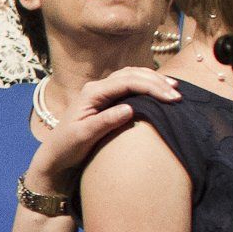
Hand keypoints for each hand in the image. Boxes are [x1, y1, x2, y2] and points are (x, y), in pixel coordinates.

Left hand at [27, 67, 182, 194]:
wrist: (55, 156)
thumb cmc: (67, 147)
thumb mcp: (84, 136)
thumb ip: (105, 121)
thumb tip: (130, 109)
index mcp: (92, 92)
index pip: (127, 82)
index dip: (151, 87)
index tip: (171, 98)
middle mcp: (97, 88)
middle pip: (132, 75)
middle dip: (157, 82)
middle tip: (178, 94)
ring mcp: (102, 92)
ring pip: (132, 77)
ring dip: (153, 80)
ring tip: (174, 88)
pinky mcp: (106, 100)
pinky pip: (129, 86)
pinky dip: (146, 85)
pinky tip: (159, 90)